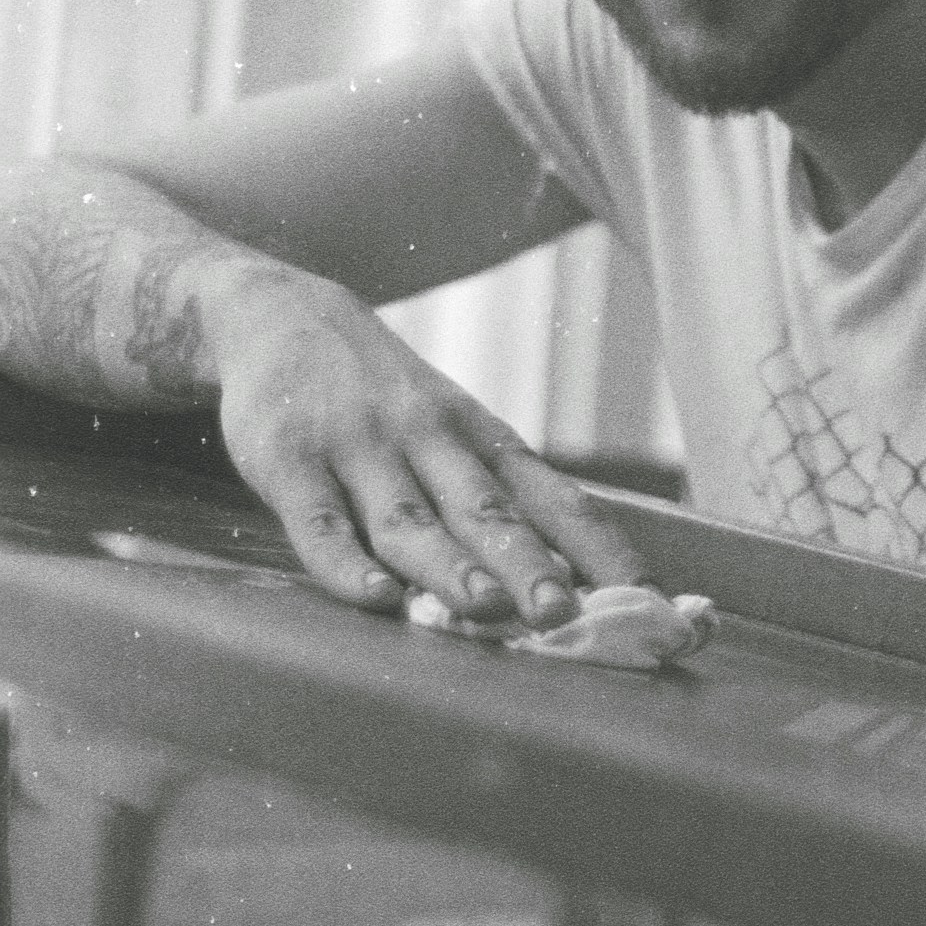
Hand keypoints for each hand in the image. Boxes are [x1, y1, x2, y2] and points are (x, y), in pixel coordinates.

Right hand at [209, 270, 644, 619]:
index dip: (601, 552)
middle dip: (529, 565)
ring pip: (410, 520)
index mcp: (481, 440)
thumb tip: (574, 581)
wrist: (278, 312)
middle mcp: (429, 440)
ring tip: (488, 608)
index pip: (555, 499)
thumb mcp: (453, 428)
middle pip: (487, 512)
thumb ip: (500, 499)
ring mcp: (358, 450)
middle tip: (566, 612)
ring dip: (450, 566)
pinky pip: (319, 522)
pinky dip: (345, 563)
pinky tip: (374, 596)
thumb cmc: (387, 397)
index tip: (646, 601)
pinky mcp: (288, 462)